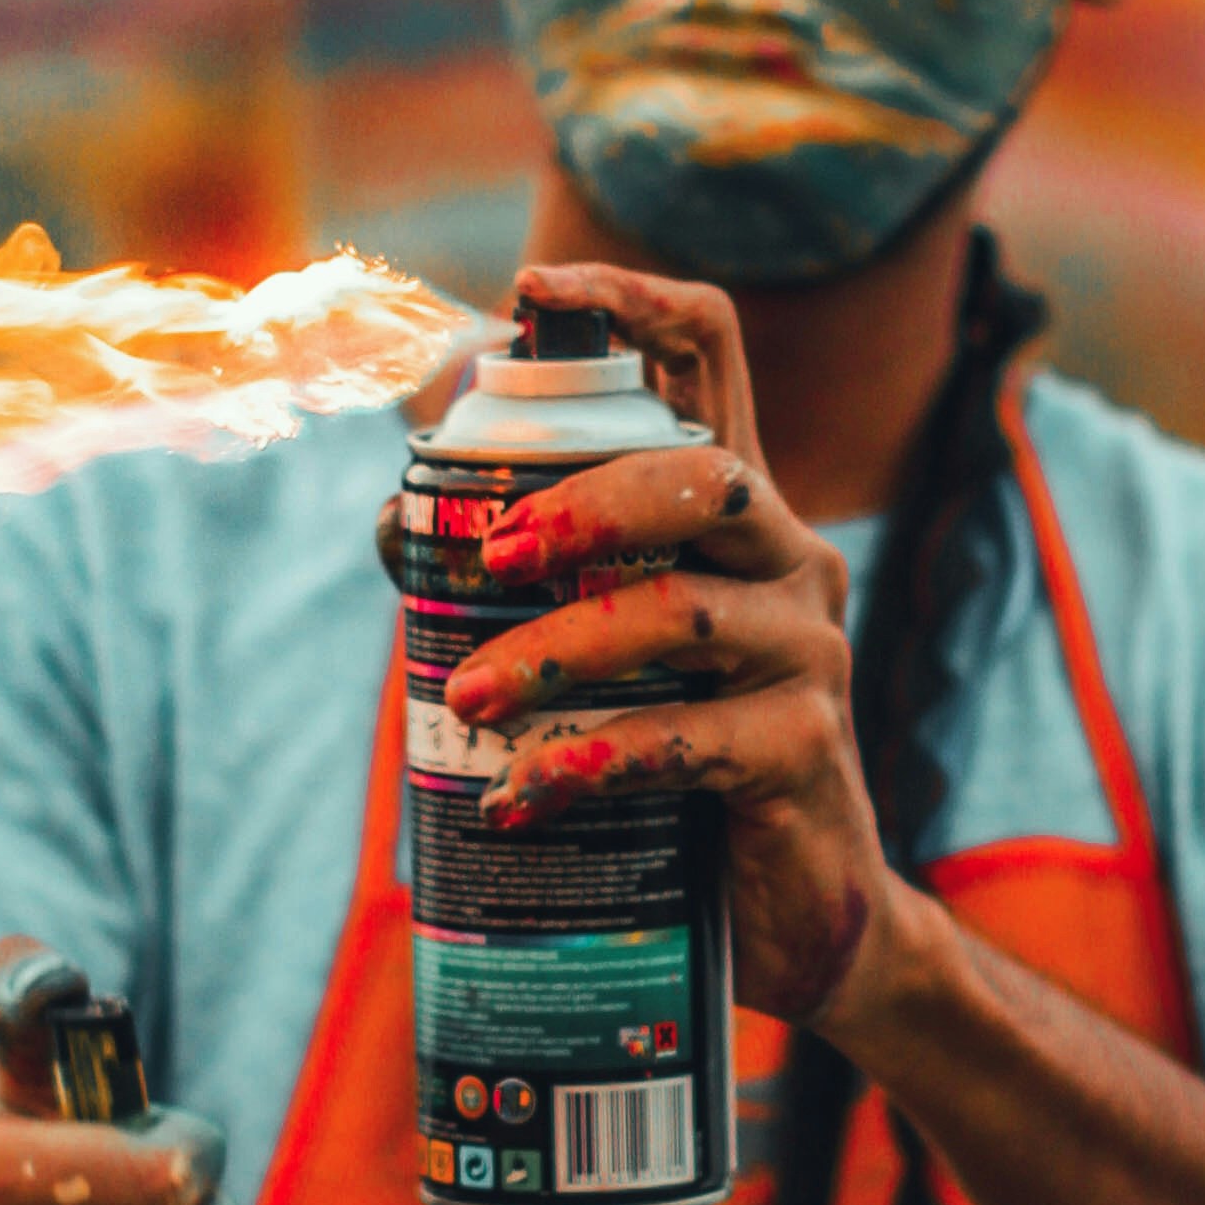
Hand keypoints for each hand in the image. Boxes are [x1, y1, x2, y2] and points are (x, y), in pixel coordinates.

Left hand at [437, 263, 907, 1032]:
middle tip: (489, 560)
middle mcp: (789, 557)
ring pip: (682, 613)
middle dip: (586, 502)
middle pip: (704, 473)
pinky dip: (590, 761)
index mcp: (735, 510)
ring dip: (555, 654)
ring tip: (469, 699)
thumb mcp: (606, 655)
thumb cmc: (678, 762)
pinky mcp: (807, 748)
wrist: (795, 914)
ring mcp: (810, 651)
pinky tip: (522, 797)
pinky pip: (689, 739)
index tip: (534, 290)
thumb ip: (521, 586)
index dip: (633, 298)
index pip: (713, 353)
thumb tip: (394, 526)